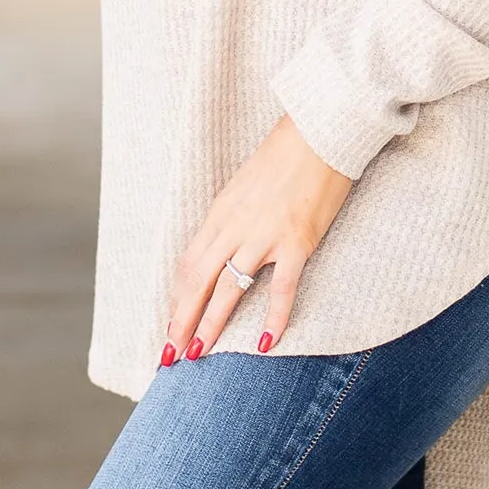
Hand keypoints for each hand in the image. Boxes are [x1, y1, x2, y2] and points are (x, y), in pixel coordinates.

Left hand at [163, 118, 353, 364]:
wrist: (318, 134)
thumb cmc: (284, 156)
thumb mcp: (244, 186)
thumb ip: (232, 219)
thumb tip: (223, 248)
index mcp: (219, 213)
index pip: (189, 265)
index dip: (177, 298)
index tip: (170, 324)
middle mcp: (234, 228)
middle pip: (198, 282)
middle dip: (181, 320)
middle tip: (170, 353)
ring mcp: (264, 237)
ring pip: (228, 290)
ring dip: (210, 326)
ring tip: (198, 354)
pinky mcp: (296, 243)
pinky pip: (281, 289)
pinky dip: (273, 319)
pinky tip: (264, 344)